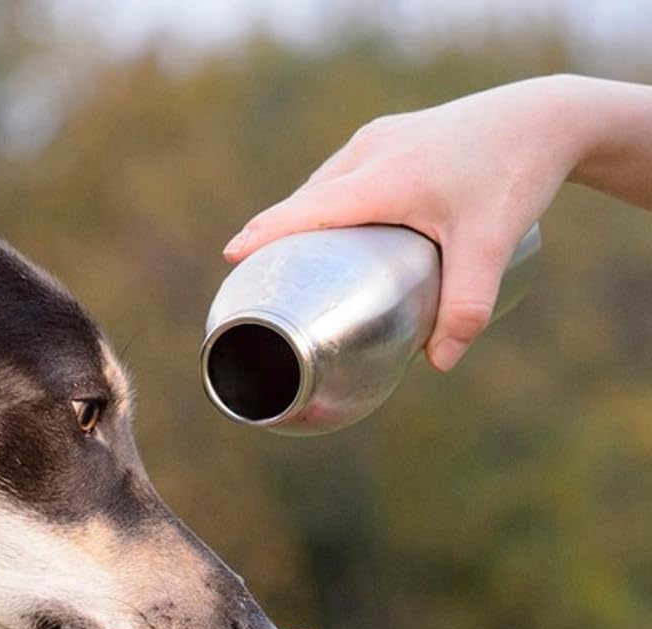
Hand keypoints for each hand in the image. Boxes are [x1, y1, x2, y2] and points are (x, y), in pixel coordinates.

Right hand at [223, 75, 651, 370]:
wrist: (545, 116)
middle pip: (307, 199)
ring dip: (304, 217)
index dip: (264, 233)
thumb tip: (440, 364)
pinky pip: (342, 173)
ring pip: (324, 184)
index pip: (305, 209)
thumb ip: (466, 308)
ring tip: (295, 260)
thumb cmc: (514, 176)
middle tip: (265, 279)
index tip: (231, 258)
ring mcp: (379, 138)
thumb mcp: (491, 247)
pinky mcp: (392, 136)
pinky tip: (332, 222)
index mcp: (380, 178)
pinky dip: (326, 200)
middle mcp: (370, 151)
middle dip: (279, 235)